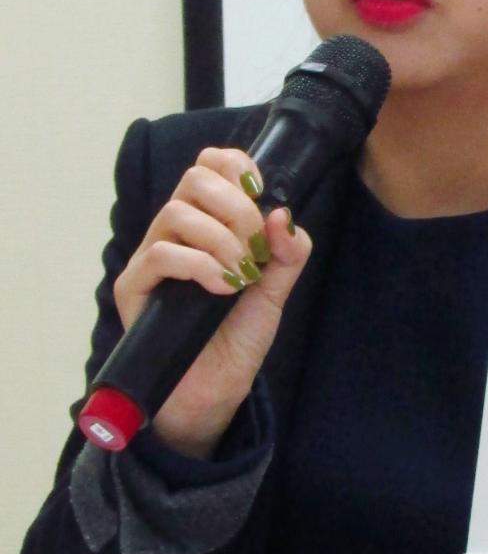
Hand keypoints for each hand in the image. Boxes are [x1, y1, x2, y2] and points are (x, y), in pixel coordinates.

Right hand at [113, 147, 311, 456]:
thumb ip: (288, 252)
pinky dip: (200, 264)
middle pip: (194, 178)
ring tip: (240, 274)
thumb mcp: (275, 289)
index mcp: (208, 220)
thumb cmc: (238, 336)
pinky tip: (222, 287)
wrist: (215, 390)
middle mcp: (175, 230)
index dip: (237, 167)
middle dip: (236, 207)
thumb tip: (284, 214)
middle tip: (254, 248)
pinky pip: (161, 253)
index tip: (261, 196)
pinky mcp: (133, 286)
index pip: (210, 164)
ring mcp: (151, 256)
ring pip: (177, 212)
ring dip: (221, 239)